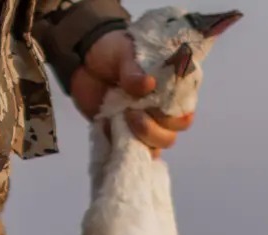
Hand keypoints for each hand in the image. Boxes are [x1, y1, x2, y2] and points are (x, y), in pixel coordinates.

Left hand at [70, 31, 192, 157]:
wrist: (82, 60)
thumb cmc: (113, 51)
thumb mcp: (124, 52)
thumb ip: (134, 69)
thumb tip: (148, 84)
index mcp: (171, 88)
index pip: (185, 111)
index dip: (173, 113)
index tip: (153, 102)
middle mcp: (162, 109)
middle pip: (172, 133)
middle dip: (153, 128)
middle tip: (132, 113)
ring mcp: (143, 123)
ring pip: (155, 145)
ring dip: (138, 137)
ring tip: (119, 119)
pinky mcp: (122, 133)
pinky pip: (129, 150)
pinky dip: (118, 144)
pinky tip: (106, 126)